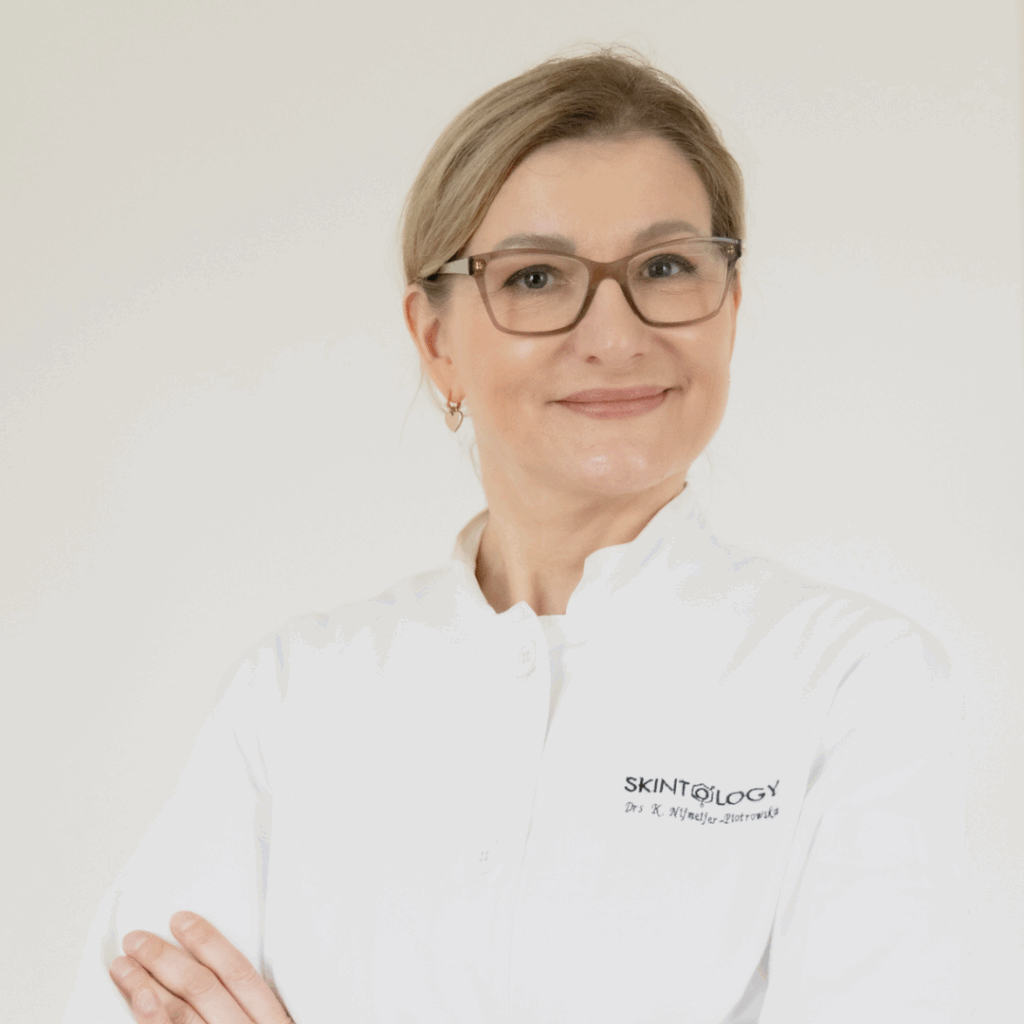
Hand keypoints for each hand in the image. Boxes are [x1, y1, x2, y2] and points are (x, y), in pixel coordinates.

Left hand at [109, 911, 291, 1023]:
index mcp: (273, 1019)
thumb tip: (224, 971)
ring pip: (184, 1011)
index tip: (182, 919)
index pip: (240, 972)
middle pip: (205, 987)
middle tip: (137, 938)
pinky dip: (151, 1018)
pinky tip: (137, 998)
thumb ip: (257, 1006)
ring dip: (147, 984)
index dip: (210, 942)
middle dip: (167, 958)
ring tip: (123, 965)